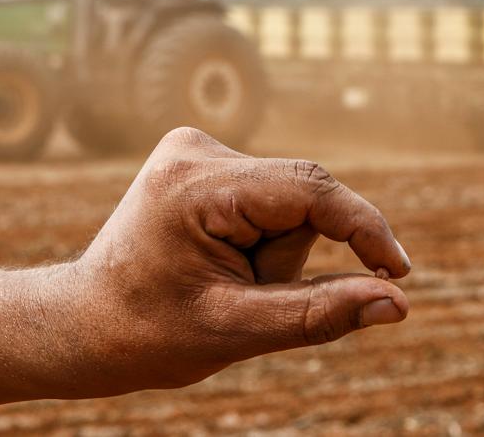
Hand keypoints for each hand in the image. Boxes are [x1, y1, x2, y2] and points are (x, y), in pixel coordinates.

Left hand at [45, 127, 410, 396]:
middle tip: (239, 297)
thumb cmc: (146, 334)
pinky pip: (267, 200)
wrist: (84, 324)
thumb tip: (395, 304)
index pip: (310, 190)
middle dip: (289, 258)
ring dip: (272, 253)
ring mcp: (195, 150)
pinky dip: (260, 240)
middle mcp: (196, 148)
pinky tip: (216, 263)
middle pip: (300, 200)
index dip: (364, 228)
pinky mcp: (201, 163)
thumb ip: (317, 315)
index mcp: (197, 182)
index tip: (399, 272)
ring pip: (287, 204)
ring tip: (219, 283)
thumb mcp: (234, 331)